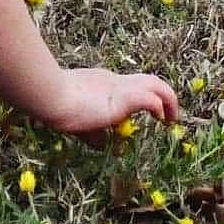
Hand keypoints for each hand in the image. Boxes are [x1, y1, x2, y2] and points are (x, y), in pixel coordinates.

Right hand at [45, 68, 179, 135]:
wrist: (51, 97)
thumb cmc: (56, 107)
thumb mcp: (77, 122)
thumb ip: (91, 132)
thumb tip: (101, 144)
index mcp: (104, 83)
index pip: (130, 84)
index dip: (143, 96)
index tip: (151, 112)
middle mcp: (115, 81)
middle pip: (148, 80)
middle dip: (163, 94)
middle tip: (168, 115)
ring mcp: (121, 87)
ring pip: (156, 84)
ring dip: (169, 99)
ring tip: (171, 118)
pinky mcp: (125, 97)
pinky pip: (152, 98)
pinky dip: (162, 107)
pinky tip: (162, 120)